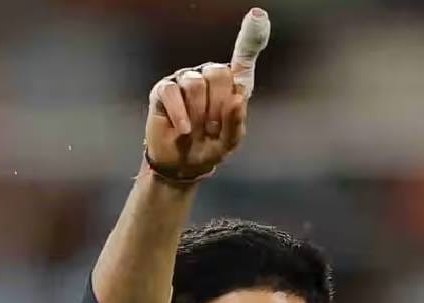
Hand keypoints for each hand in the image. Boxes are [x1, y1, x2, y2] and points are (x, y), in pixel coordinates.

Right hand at [143, 7, 269, 181]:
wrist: (182, 164)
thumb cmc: (210, 148)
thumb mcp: (230, 141)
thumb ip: (237, 121)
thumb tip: (237, 98)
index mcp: (230, 86)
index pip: (243, 58)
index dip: (250, 37)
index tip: (259, 16)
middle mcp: (207, 77)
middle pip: (218, 73)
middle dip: (218, 105)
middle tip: (213, 127)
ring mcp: (185, 81)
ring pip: (196, 84)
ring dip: (199, 114)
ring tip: (197, 130)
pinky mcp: (164, 90)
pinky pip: (173, 92)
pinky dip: (182, 115)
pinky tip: (185, 130)